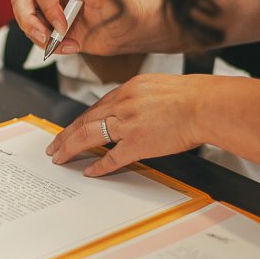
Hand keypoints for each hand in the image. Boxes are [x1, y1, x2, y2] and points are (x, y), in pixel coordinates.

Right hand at [9, 0, 152, 56]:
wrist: (125, 31)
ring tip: (67, 45)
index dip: (48, 9)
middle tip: (45, 38)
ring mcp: (50, 4)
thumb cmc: (120, 10)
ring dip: (41, 37)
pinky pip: (35, 33)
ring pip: (23, 16)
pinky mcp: (50, 22)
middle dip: (29, 22)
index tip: (64, 25)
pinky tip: (71, 46)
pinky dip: (51, 45)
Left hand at [46, 73, 212, 176]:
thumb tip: (139, 109)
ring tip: (59, 157)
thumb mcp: (161, 87)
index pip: (97, 106)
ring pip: (88, 136)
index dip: (82, 120)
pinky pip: (111, 157)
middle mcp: (122, 103)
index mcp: (129, 89)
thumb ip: (144, 98)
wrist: (205, 104)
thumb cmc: (193, 96)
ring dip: (70, 147)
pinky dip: (98, 166)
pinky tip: (89, 171)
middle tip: (54, 145)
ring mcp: (127, 123)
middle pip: (85, 120)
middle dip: (66, 134)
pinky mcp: (137, 143)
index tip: (73, 128)